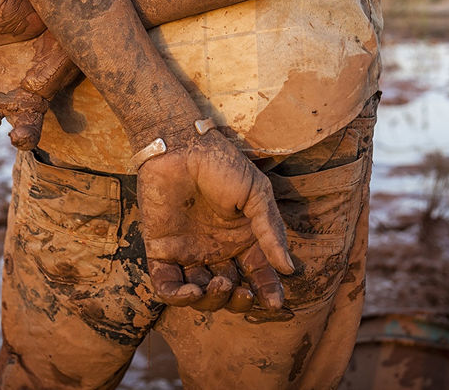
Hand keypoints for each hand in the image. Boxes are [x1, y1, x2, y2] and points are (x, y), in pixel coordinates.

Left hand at [137, 129, 293, 312]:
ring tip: (220, 285)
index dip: (267, 291)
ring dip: (212, 301)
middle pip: (229, 291)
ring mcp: (188, 251)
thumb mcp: (256, 194)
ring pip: (199, 294)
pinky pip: (166, 285)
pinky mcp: (160, 250)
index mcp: (241, 238)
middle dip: (238, 300)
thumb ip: (270, 231)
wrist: (181, 145)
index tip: (275, 303)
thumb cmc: (221, 164)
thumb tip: (288, 267)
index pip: (257, 274)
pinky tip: (193, 291)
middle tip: (242, 292)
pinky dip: (178, 297)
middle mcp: (215, 249)